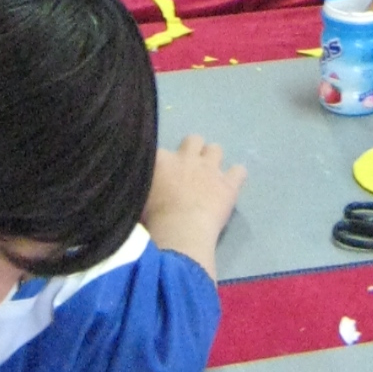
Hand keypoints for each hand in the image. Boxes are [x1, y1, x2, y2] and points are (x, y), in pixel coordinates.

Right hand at [143, 134, 246, 276]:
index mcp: (159, 159)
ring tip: (209, 175)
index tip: (161, 173)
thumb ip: (137, 185)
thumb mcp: (134, 199)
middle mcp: (186, 157)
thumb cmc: (151, 220)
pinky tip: (231, 185)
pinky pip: (239, 171)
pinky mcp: (228, 184)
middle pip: (193, 139)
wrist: (180, 232)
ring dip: (213, 159)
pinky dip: (235, 177)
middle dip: (192, 150)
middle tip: (188, 169)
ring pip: (216, 149)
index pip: (160, 150)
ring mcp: (210, 168)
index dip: (162, 162)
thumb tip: (133, 184)